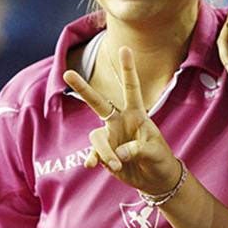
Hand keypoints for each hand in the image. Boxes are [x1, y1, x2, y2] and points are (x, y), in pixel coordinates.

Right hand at [63, 47, 180, 194]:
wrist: (155, 179)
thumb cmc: (160, 159)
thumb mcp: (154, 152)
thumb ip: (137, 150)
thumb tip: (117, 153)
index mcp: (136, 115)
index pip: (131, 88)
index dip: (128, 69)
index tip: (124, 48)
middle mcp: (119, 122)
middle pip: (98, 102)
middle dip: (83, 88)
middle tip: (68, 73)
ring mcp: (110, 137)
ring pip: (96, 137)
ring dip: (104, 151)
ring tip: (117, 164)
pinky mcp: (104, 153)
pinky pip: (93, 153)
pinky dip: (94, 158)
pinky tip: (92, 165)